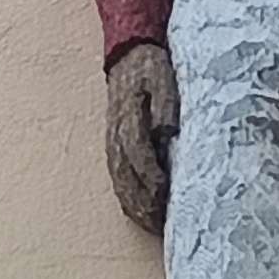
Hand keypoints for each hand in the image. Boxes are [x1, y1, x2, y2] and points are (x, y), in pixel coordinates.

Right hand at [104, 41, 179, 231]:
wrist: (129, 53)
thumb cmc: (151, 66)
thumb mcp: (163, 76)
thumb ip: (165, 103)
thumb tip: (166, 131)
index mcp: (129, 116)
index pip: (137, 153)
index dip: (150, 176)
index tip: (164, 194)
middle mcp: (116, 134)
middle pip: (126, 175)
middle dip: (143, 201)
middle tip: (162, 222)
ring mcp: (112, 141)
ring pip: (119, 181)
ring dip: (135, 206)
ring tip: (153, 225)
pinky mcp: (113, 145)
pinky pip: (116, 178)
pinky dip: (127, 198)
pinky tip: (139, 213)